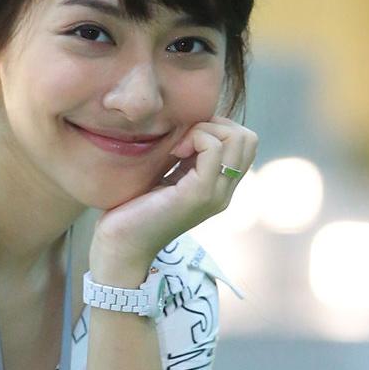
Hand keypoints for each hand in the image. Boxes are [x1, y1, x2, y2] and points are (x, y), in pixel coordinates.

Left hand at [91, 117, 257, 268]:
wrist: (120, 244)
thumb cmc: (134, 210)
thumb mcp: (166, 176)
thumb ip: (184, 157)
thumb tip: (190, 124)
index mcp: (218, 187)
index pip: (244, 143)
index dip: (217, 128)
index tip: (185, 139)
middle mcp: (224, 192)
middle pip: (248, 138)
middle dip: (215, 125)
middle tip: (183, 140)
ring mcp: (216, 194)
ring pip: (238, 139)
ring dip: (205, 130)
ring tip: (178, 147)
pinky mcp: (200, 194)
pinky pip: (214, 148)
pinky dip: (194, 138)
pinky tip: (174, 152)